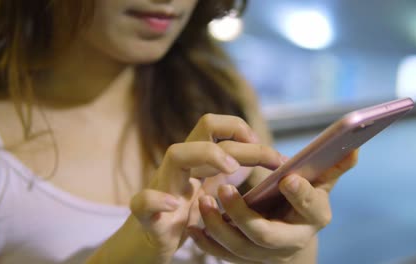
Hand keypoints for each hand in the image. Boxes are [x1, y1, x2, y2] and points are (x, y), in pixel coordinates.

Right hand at [89, 114, 284, 263]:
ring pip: (175, 155)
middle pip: (202, 136)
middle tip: (272, 160)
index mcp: (194, 161)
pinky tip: (175, 205)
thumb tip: (261, 157)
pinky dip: (157, 200)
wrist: (150, 241)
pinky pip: (143, 202)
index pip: (211, 126)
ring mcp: (162, 188)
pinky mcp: (148, 216)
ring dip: (206, 155)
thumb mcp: (210, 188)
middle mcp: (179, 168)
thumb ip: (228, 171)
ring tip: (231, 168)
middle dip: (241, 144)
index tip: (263, 147)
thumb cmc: (183, 214)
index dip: (238, 128)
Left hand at [188, 150, 358, 263]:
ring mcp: (264, 254)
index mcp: (314, 218)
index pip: (310, 208)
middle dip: (243, 214)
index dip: (301, 194)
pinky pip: (222, 255)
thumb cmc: (305, 204)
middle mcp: (290, 241)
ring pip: (238, 247)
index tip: (287, 178)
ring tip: (202, 201)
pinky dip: (206, 242)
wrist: (292, 239)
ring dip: (218, 226)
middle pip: (266, 234)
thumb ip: (333, 166)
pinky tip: (193, 225)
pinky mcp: (243, 258)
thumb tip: (354, 143)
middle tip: (223, 188)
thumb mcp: (322, 185)